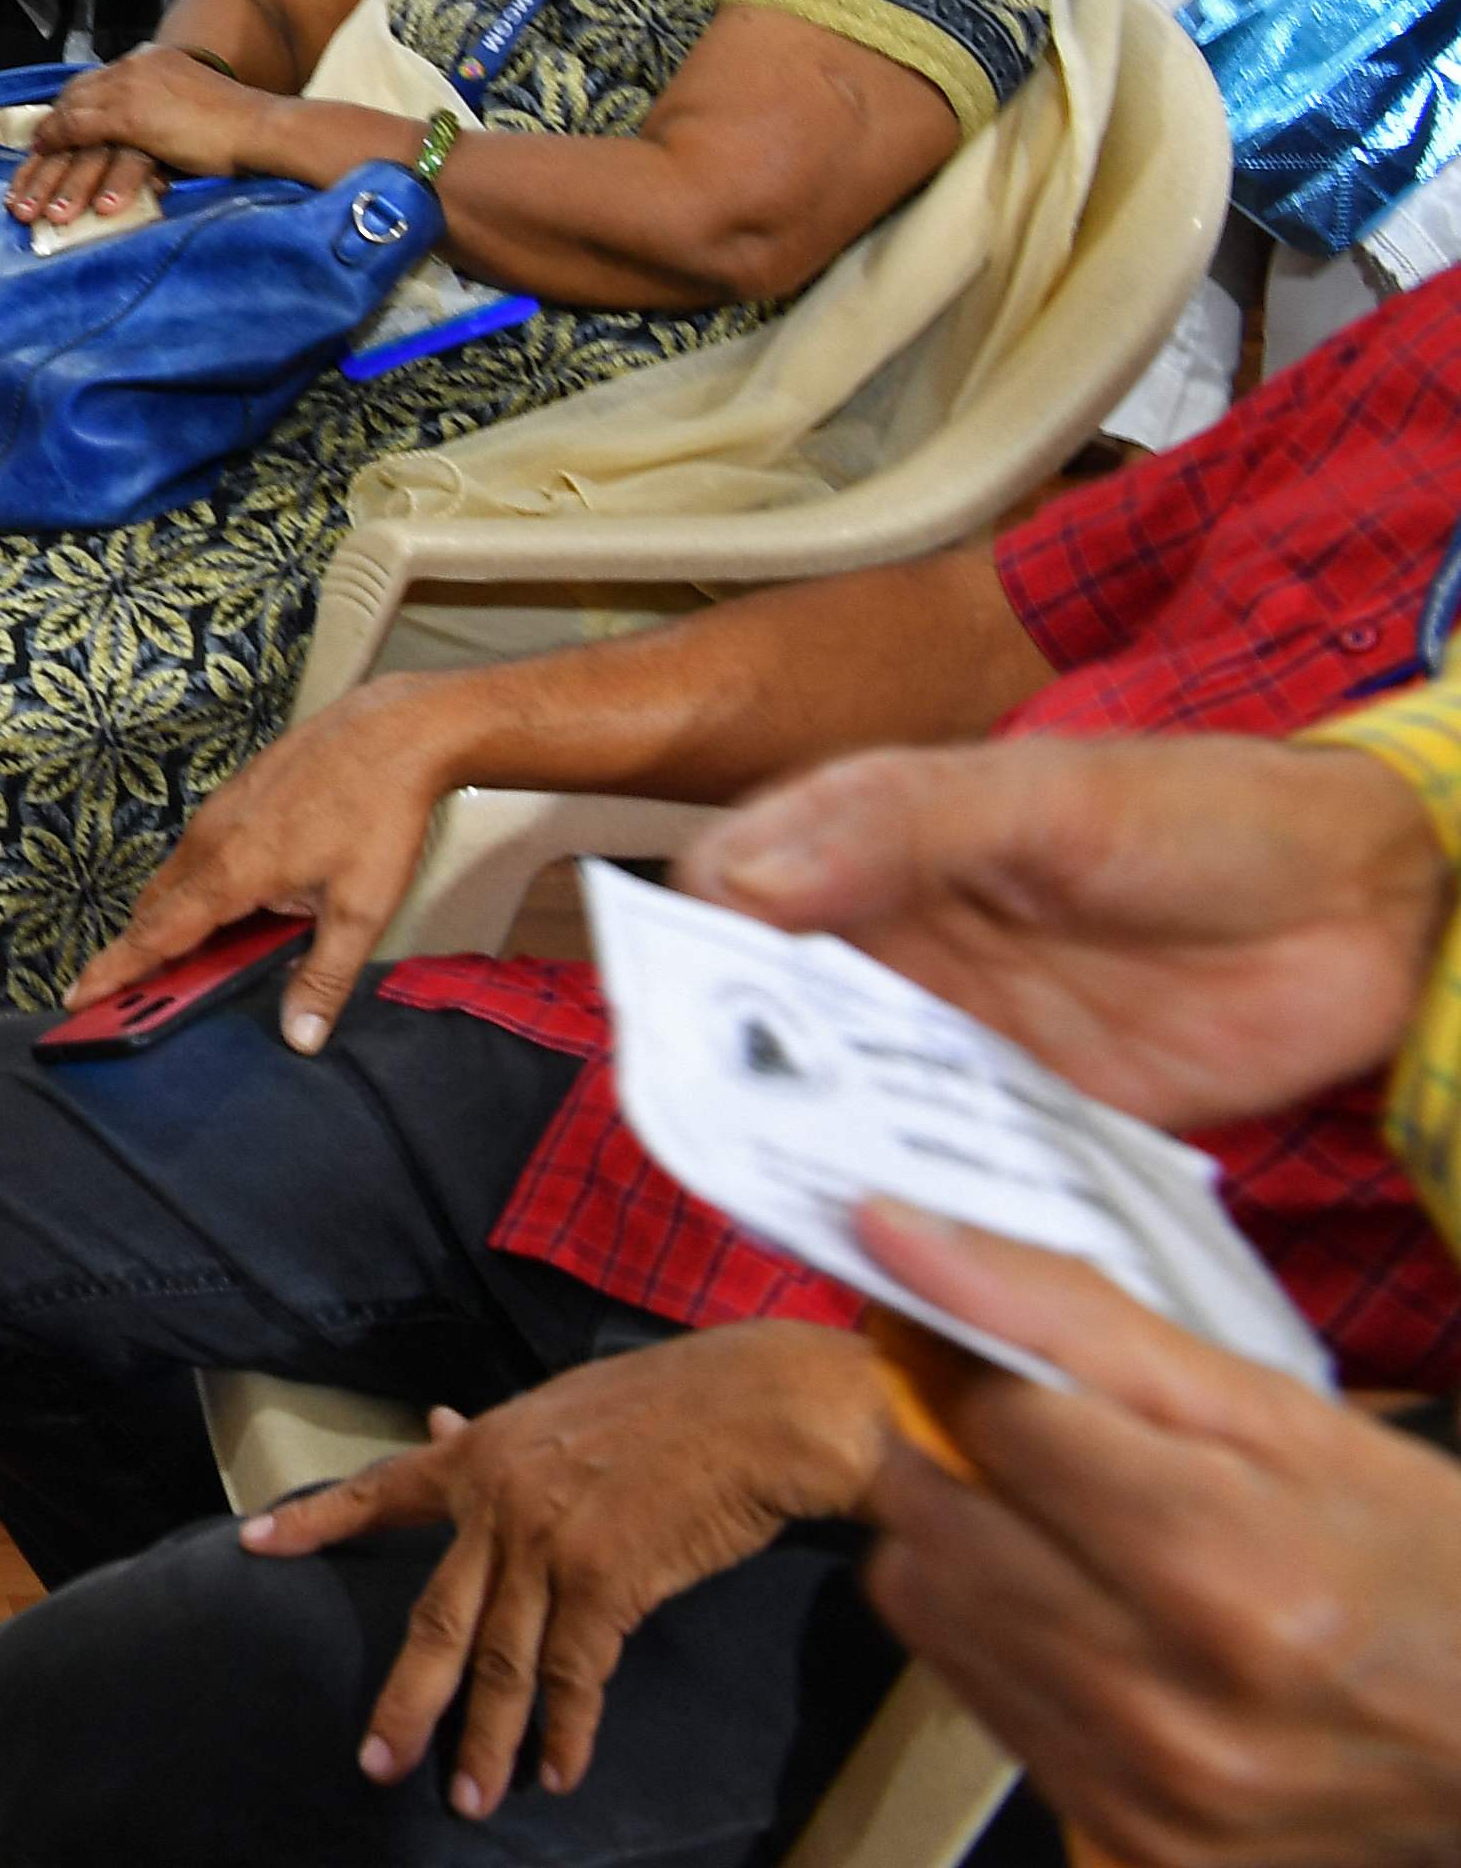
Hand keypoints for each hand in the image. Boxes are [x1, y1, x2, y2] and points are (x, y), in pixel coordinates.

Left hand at [3, 46, 281, 226]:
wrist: (264, 129)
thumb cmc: (236, 130)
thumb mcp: (186, 112)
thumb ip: (155, 119)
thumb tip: (133, 142)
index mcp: (149, 63)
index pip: (90, 89)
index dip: (64, 119)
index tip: (46, 147)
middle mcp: (134, 68)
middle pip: (73, 102)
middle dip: (46, 142)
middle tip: (26, 175)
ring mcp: (133, 88)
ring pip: (71, 119)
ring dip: (48, 159)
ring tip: (32, 192)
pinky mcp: (135, 114)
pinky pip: (82, 131)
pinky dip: (62, 153)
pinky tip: (52, 178)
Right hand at [60, 669, 459, 1052]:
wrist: (390, 732)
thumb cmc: (378, 816)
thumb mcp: (362, 910)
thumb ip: (323, 977)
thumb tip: (299, 1037)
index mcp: (230, 874)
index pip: (155, 936)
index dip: (114, 971)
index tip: (78, 999)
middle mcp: (210, 841)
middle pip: (153, 910)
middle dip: (137, 954)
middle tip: (130, 997)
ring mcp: (218, 815)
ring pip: (174, 879)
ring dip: (169, 921)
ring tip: (187, 960)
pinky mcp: (234, 798)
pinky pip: (196, 854)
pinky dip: (194, 890)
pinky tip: (233, 906)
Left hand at [242, 1328, 891, 1821]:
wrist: (752, 1409)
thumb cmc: (668, 1402)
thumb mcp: (557, 1408)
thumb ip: (495, 1438)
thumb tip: (437, 1424)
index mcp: (479, 1453)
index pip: (380, 1490)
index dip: (317, 1521)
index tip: (252, 1544)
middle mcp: (497, 1503)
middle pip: (435, 1617)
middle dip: (406, 1698)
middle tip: (374, 1759)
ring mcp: (547, 1545)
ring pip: (500, 1662)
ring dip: (485, 1739)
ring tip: (469, 1798)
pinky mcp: (606, 1582)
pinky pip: (574, 1674)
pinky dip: (566, 1730)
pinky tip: (558, 1770)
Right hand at [674, 737, 1450, 1136]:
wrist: (1377, 907)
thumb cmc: (1208, 812)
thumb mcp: (1042, 799)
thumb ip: (891, 829)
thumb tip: (735, 881)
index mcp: (866, 844)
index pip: (723, 901)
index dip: (679, 961)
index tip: (664, 1025)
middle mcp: (891, 945)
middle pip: (762, 1018)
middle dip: (726, 1077)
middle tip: (708, 1138)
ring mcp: (958, 1036)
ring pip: (842, 1102)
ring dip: (812, 1151)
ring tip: (786, 1204)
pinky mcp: (1031, 1118)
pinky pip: (948, 1169)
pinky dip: (918, 1206)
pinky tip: (897, 1242)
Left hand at [855, 1202, 1460, 1867]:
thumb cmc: (1410, 1557)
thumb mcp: (1276, 1413)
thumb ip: (1072, 1317)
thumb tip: (895, 1235)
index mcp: (1223, 1571)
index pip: (986, 1419)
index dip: (958, 1354)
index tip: (960, 1326)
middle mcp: (1169, 1700)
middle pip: (929, 1516)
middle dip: (946, 1445)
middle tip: (1022, 1431)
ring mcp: (1144, 1789)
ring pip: (923, 1605)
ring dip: (958, 1539)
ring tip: (1061, 1525)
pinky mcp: (1126, 1843)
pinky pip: (973, 1697)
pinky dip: (994, 1634)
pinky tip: (1081, 1614)